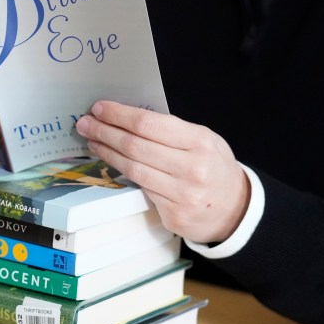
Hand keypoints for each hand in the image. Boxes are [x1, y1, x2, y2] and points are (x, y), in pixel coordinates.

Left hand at [75, 101, 249, 243]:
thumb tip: (128, 117)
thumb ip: (172, 130)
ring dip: (107, 152)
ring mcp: (183, 194)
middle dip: (105, 132)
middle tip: (85, 123)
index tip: (99, 108)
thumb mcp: (204, 140)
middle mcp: (192, 168)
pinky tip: (110, 162)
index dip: (119, 115)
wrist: (237, 209)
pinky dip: (121, 173)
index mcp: (200, 141)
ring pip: (133, 169)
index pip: (149, 124)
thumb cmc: (214, 167)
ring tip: (92, 141)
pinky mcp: (173, 215)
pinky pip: (141, 189)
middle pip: (136, 146)